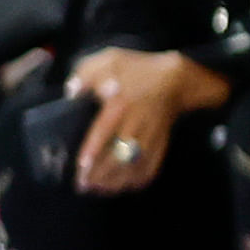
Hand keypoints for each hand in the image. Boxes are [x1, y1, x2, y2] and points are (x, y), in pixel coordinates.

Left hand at [66, 48, 207, 194]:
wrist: (178, 78)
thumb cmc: (139, 69)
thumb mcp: (110, 60)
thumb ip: (87, 73)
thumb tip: (71, 91)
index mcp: (121, 104)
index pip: (105, 131)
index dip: (94, 151)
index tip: (82, 167)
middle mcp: (136, 122)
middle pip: (119, 153)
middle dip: (102, 173)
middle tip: (85, 186)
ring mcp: (151, 134)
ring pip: (135, 162)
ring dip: (118, 180)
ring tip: (101, 190)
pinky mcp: (161, 141)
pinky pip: (154, 164)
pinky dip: (142, 178)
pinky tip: (128, 186)